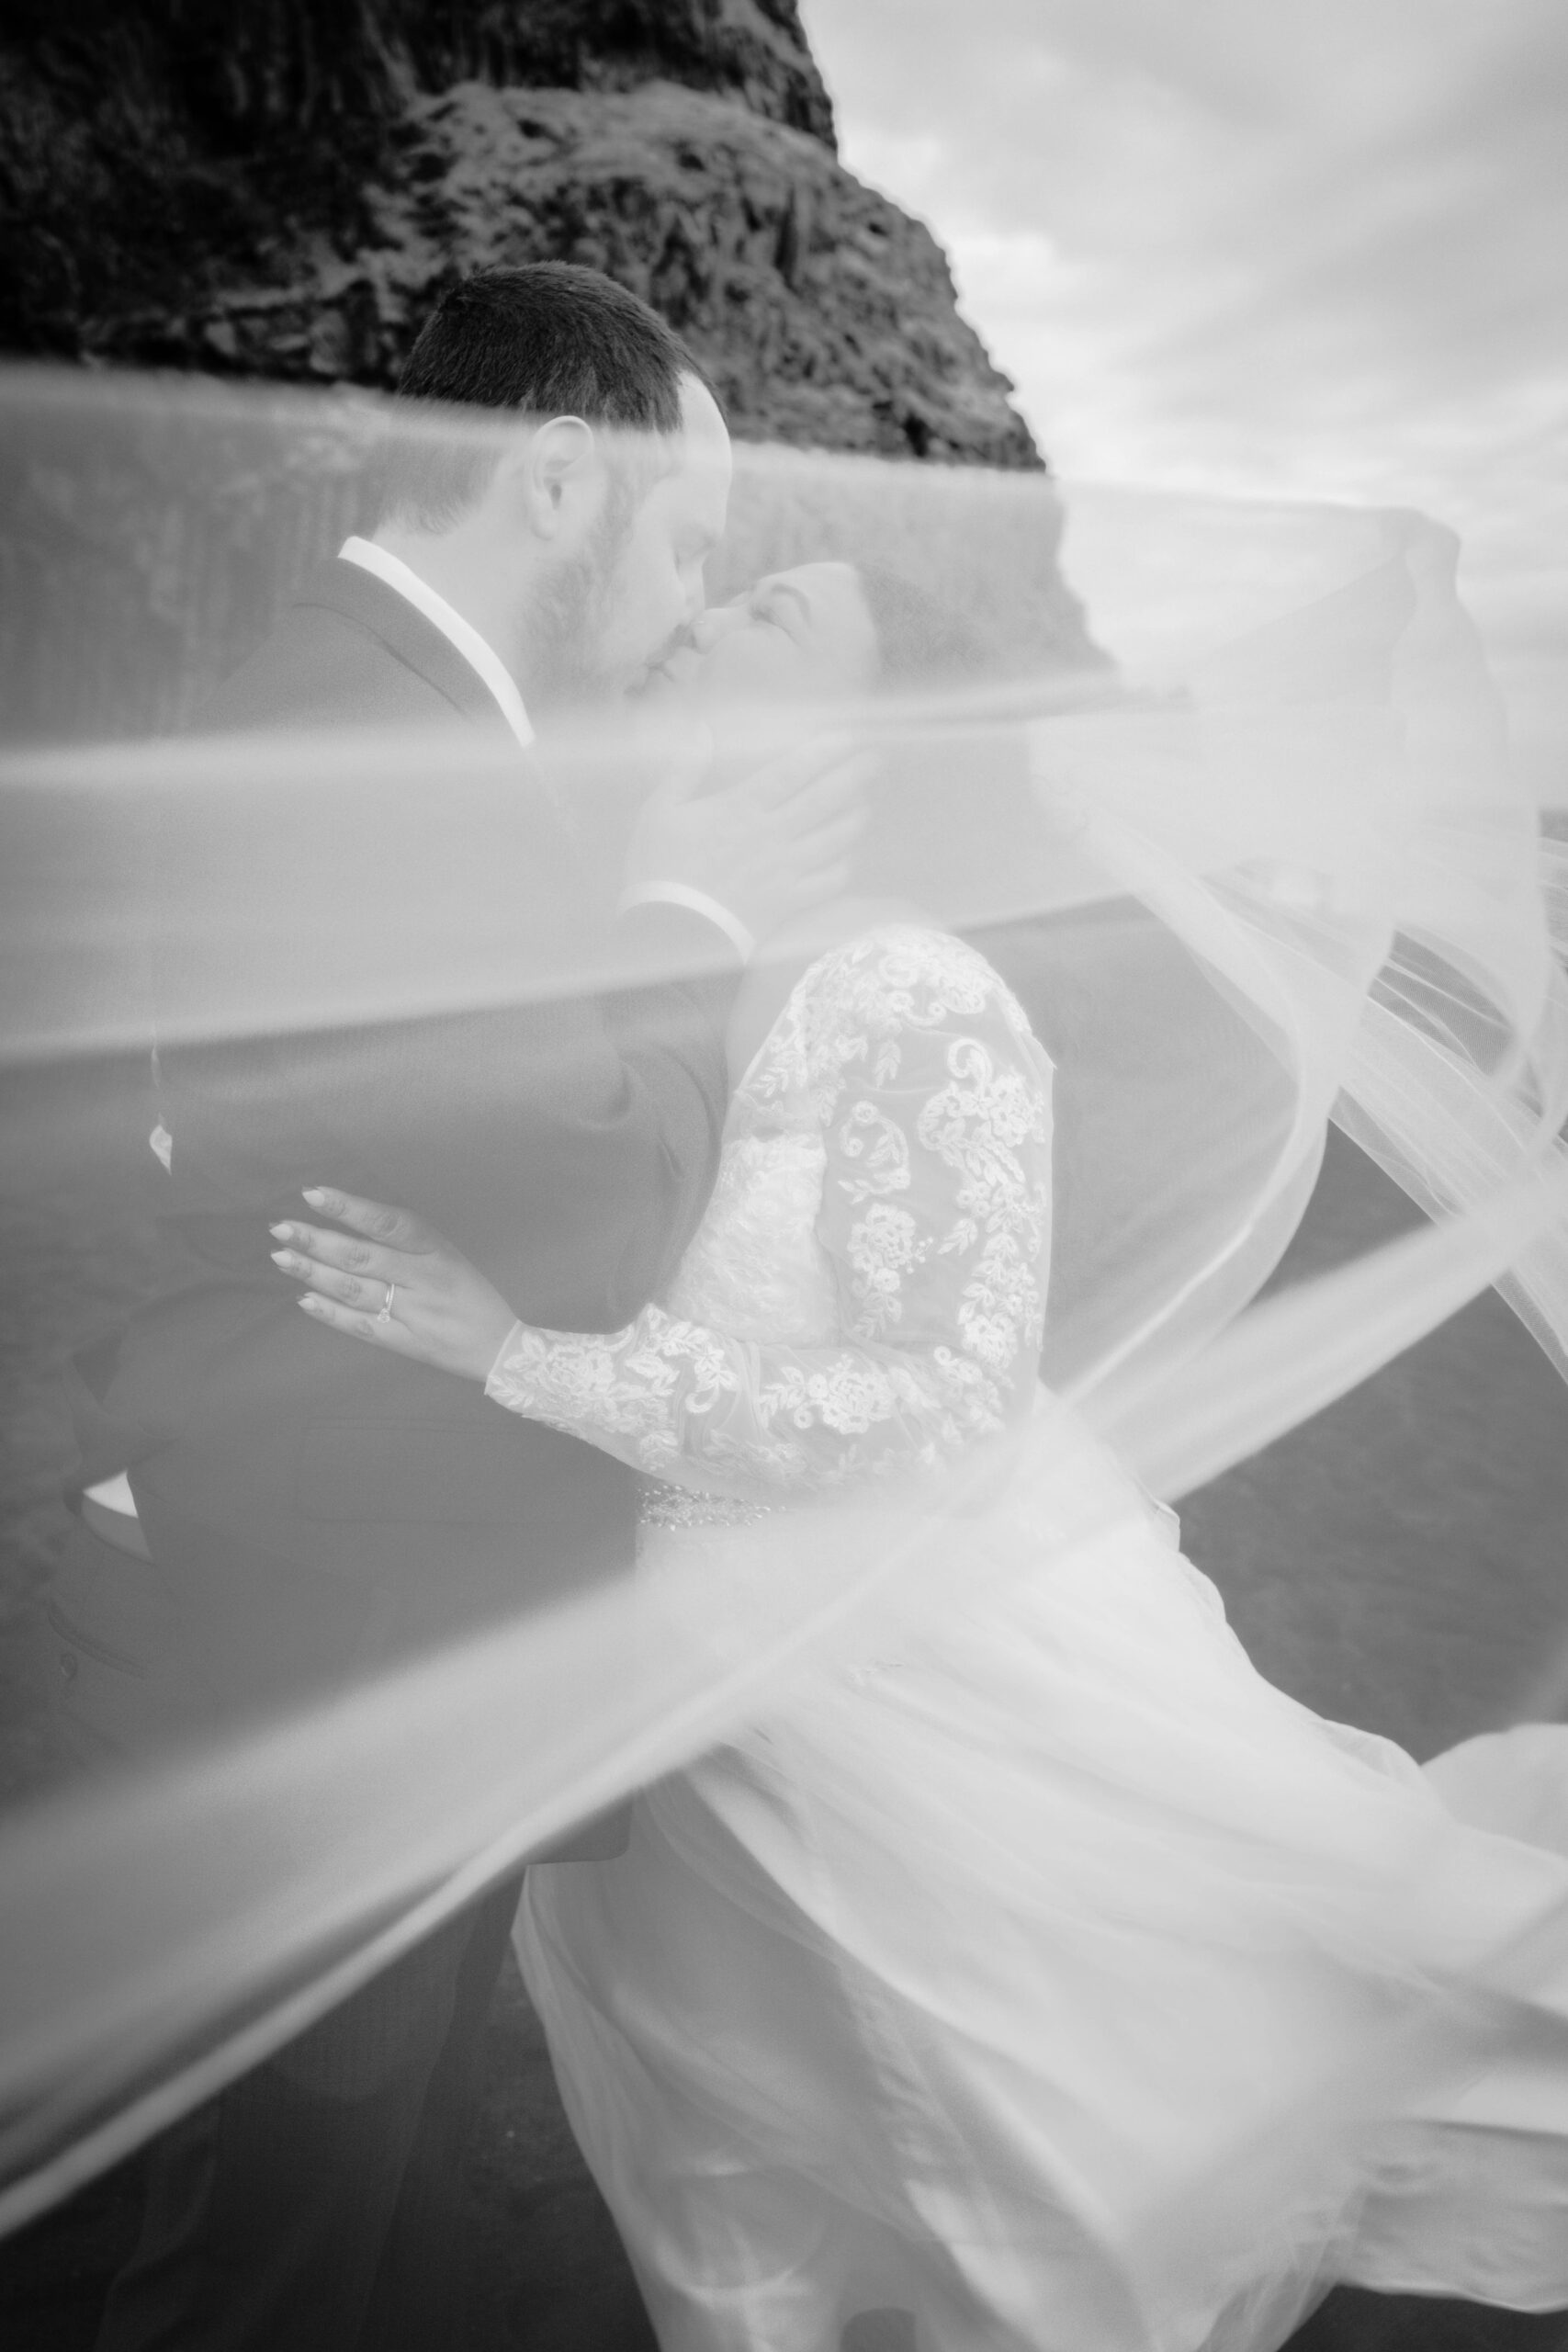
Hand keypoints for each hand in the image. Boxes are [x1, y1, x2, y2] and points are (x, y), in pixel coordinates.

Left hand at [271, 1187, 516, 1381]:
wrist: (501, 1348)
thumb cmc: (470, 1293)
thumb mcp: (447, 1256)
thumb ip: (404, 1242)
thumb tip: (349, 1220)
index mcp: (437, 1250)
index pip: (388, 1222)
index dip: (349, 1207)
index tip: (313, 1194)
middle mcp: (425, 1279)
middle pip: (362, 1257)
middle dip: (317, 1240)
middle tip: (281, 1227)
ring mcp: (414, 1313)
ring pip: (355, 1290)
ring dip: (314, 1273)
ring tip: (282, 1257)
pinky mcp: (405, 1343)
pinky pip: (361, 1326)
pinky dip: (330, 1312)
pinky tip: (304, 1298)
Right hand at [625, 730, 871, 943]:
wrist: (669, 932)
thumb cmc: (659, 870)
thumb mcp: (660, 811)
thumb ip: (684, 769)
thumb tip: (701, 730)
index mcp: (741, 808)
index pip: (793, 771)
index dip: (825, 751)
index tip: (850, 736)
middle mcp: (772, 835)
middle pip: (825, 799)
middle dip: (857, 775)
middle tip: (879, 759)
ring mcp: (785, 870)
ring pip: (835, 838)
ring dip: (856, 817)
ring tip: (867, 804)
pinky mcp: (789, 903)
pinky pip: (829, 882)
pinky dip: (845, 866)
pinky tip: (848, 856)